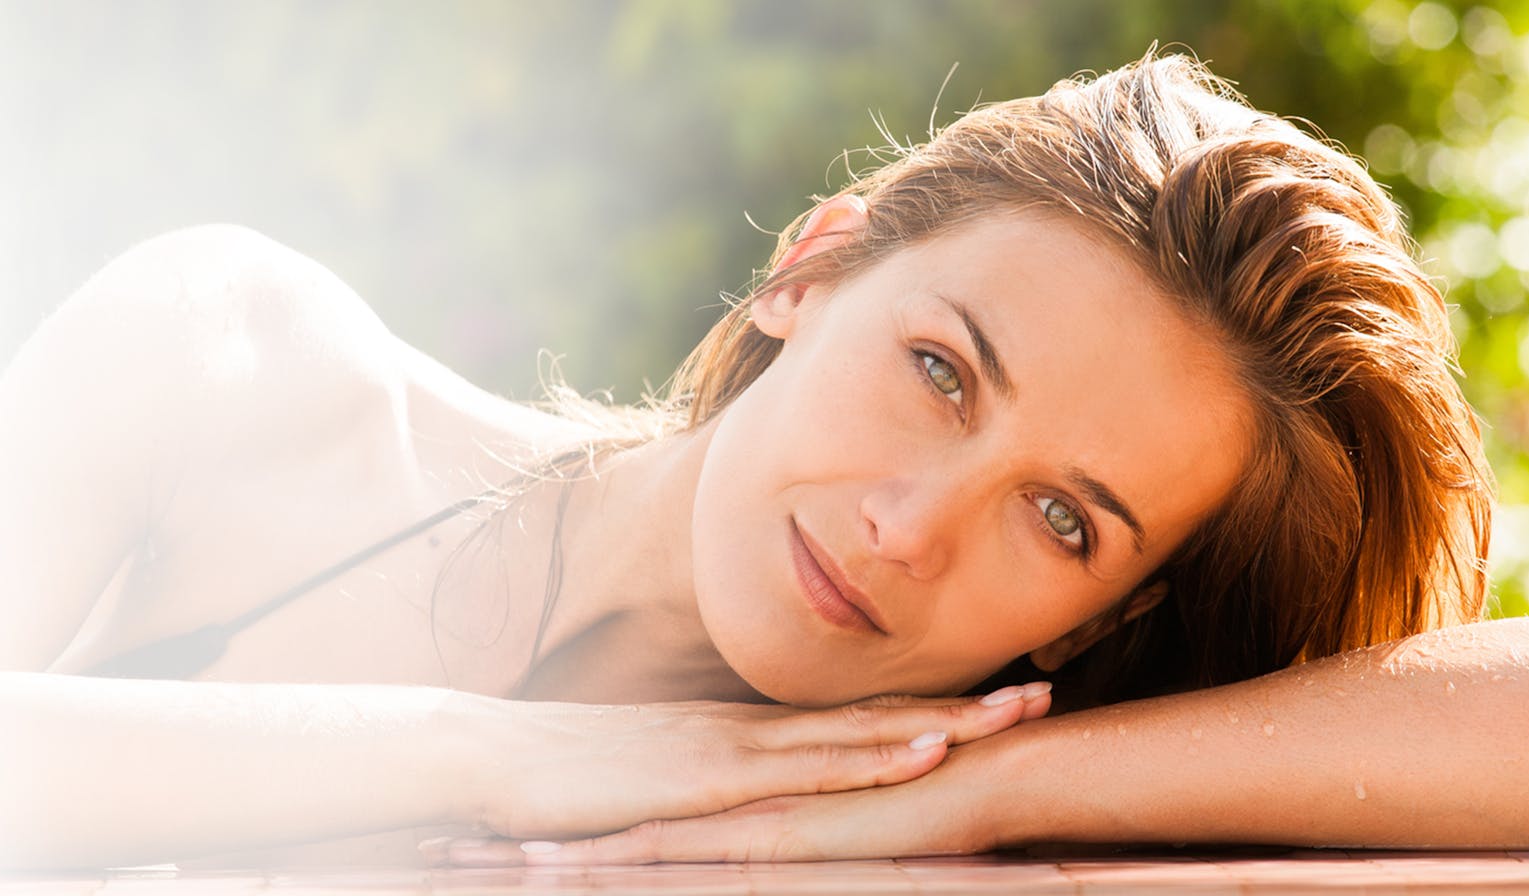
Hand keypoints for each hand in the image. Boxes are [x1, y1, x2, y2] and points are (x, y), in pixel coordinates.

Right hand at [447, 682, 1049, 842]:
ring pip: (856, 735)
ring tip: (1013, 716)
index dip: (923, 710)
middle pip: (874, 717)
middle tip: (1045, 692)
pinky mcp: (706, 778)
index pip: (848, 720)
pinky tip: (918, 754)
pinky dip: (867, 760)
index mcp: (737, 737)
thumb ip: (697, 792)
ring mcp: (730, 751)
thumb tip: (732, 810)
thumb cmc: (555, 784)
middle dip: (962, 707)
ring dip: (939, 726)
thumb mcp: (646, 788)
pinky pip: (802, 771)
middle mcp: (747, 735)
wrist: (482, 759)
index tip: (992, 700)